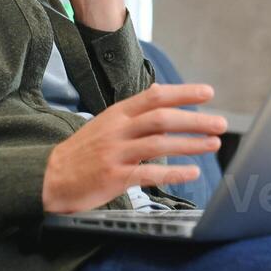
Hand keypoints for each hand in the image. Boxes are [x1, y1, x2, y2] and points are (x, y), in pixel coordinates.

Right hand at [41, 83, 226, 213]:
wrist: (49, 177)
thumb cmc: (82, 152)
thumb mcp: (105, 124)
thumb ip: (133, 115)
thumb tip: (162, 100)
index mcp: (117, 113)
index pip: (155, 96)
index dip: (183, 93)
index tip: (208, 92)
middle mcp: (117, 130)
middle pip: (162, 118)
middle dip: (194, 120)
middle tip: (221, 123)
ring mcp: (115, 153)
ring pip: (159, 144)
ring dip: (190, 144)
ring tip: (213, 144)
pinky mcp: (114, 176)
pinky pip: (149, 174)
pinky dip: (173, 173)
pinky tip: (191, 173)